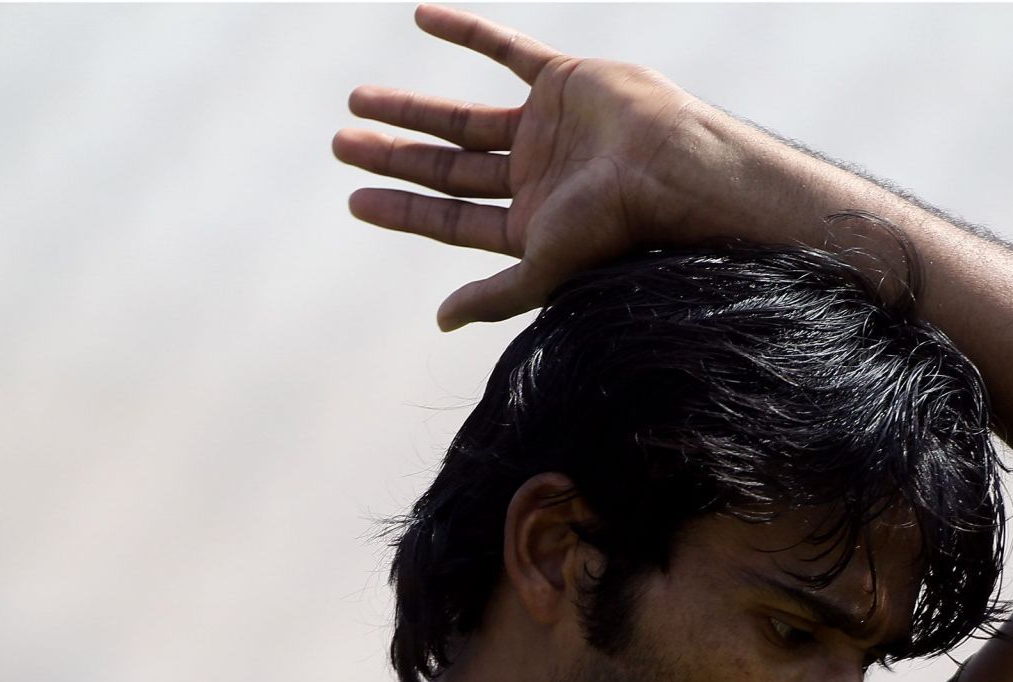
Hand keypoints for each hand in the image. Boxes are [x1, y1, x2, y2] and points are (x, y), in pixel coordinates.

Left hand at [332, 4, 732, 329]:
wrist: (672, 165)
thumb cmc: (615, 224)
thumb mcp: (544, 266)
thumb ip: (495, 295)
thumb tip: (441, 320)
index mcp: (528, 225)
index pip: (449, 219)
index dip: (401, 210)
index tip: (354, 199)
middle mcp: (534, 179)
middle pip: (448, 168)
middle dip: (394, 156)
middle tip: (340, 144)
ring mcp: (547, 130)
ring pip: (465, 118)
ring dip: (413, 109)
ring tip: (358, 101)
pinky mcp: (565, 83)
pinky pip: (507, 50)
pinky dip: (467, 32)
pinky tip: (421, 17)